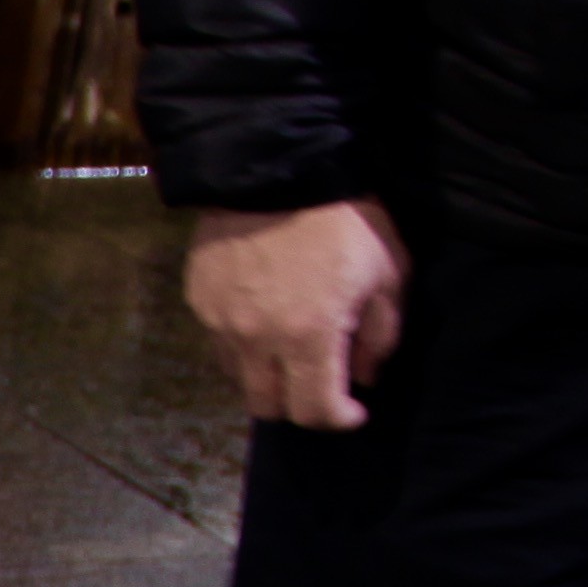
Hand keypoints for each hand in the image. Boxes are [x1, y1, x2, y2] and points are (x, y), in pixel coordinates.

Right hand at [188, 199, 409, 429]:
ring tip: (288, 348)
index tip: (355, 410)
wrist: (278, 166)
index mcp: (310, 336)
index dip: (340, 419)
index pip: (316, 410)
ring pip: (240, 377)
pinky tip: (263, 313)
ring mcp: (222, 322)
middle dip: (298, 404)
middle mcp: (258, 340)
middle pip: (269, 406)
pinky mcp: (200, 300)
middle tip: (319, 382)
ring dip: (267, 374)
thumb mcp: (387, 274)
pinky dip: (244, 342)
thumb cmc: (344, 219)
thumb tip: (365, 375)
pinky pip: (221, 340)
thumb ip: (382, 335)